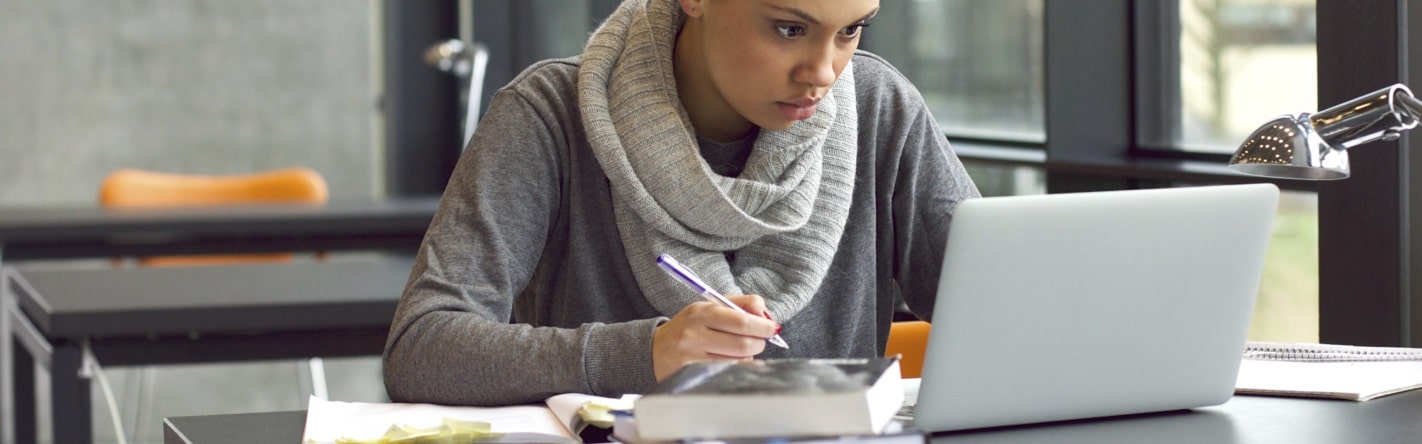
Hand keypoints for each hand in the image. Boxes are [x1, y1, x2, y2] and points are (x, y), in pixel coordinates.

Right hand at [652, 294, 780, 380]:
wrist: (656, 349)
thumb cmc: (691, 326)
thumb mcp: (711, 306)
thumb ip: (742, 304)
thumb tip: (767, 315)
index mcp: (702, 312)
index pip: (742, 320)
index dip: (764, 326)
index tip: (773, 328)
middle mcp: (696, 333)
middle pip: (744, 343)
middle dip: (760, 342)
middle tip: (760, 340)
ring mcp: (694, 356)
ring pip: (739, 360)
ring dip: (750, 355)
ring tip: (743, 348)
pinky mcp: (693, 374)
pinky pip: (728, 372)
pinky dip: (739, 365)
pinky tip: (734, 359)